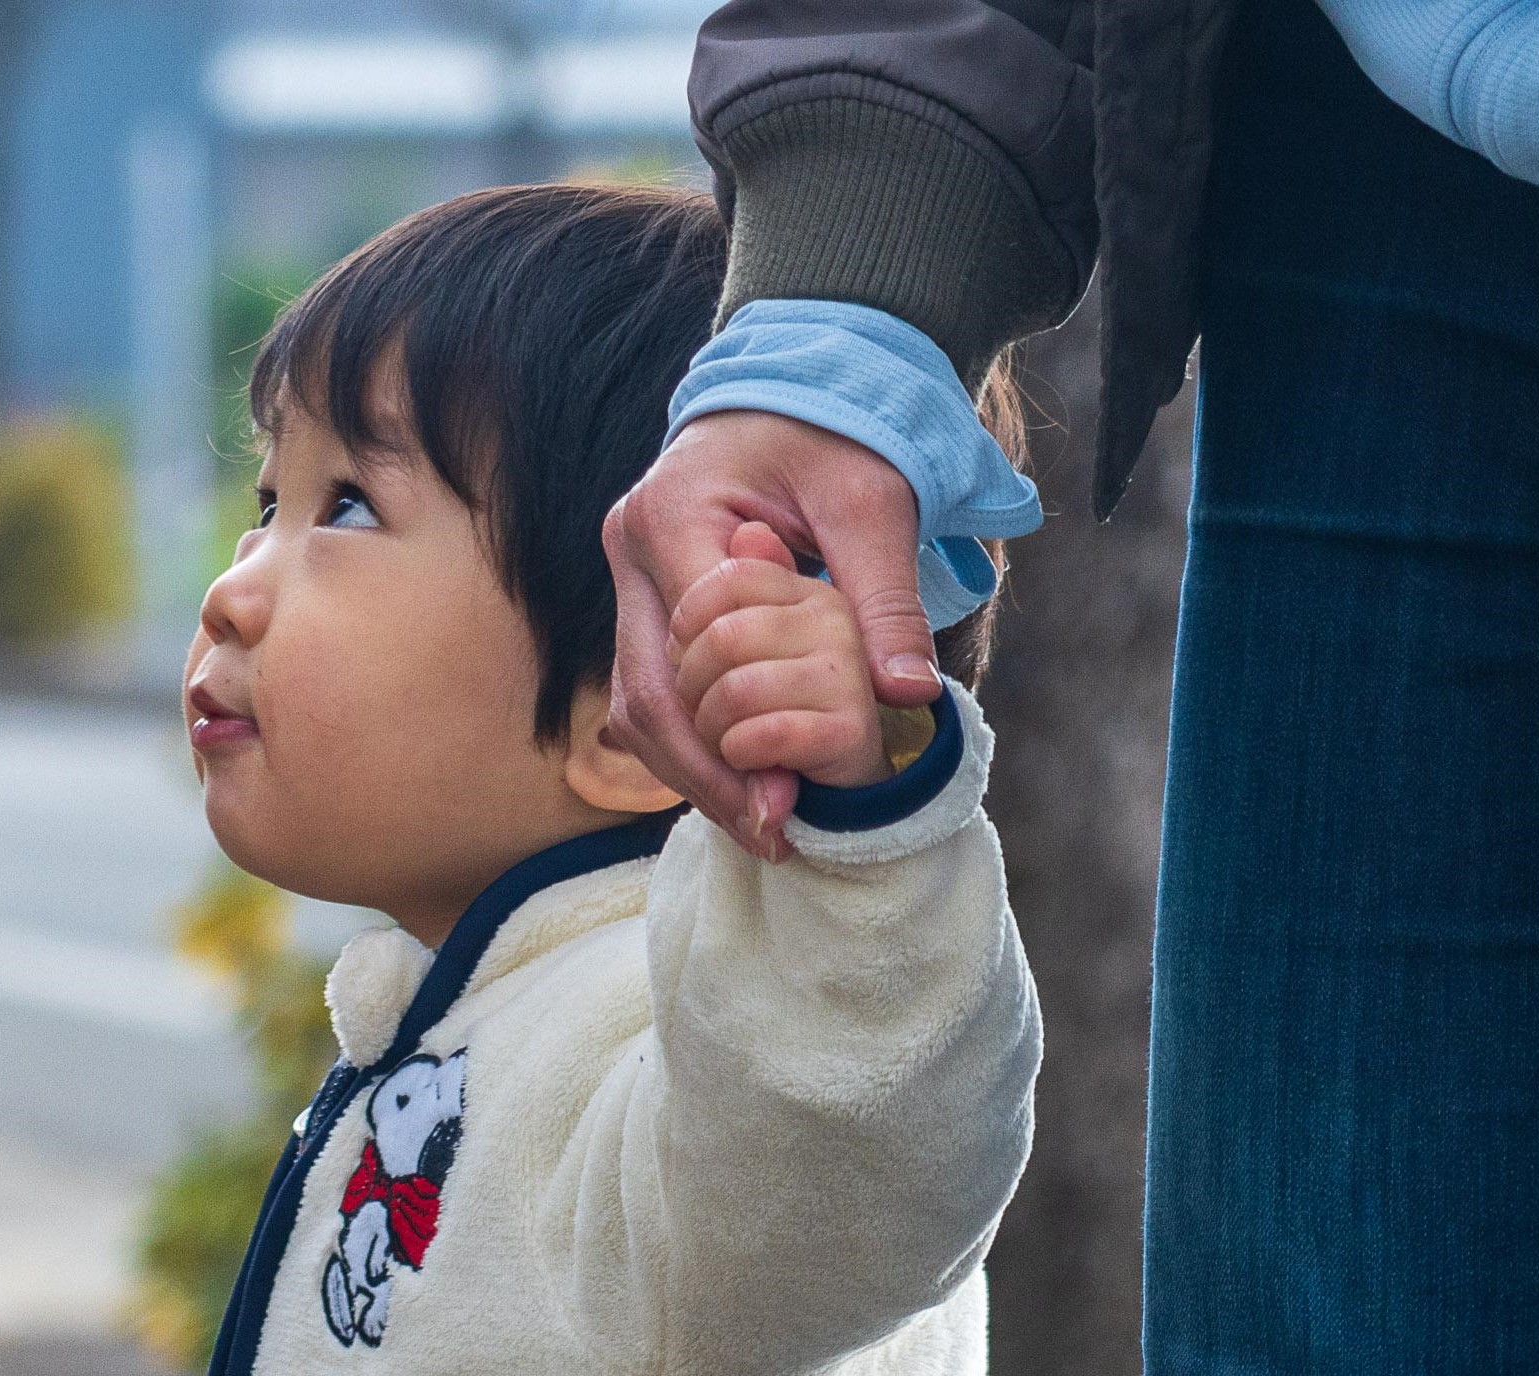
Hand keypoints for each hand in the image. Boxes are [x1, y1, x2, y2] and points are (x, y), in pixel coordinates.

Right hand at [607, 411, 938, 858]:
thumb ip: (884, 600)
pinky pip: (652, 688)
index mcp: (672, 516)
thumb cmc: (837, 427)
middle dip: (706, 775)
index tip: (788, 800)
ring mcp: (629, 574)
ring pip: (637, 703)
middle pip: (646, 695)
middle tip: (770, 832)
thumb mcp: (874, 504)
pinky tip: (744, 781)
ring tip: (760, 823)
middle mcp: (630, 548)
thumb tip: (909, 694)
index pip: (692, 656)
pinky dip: (693, 742)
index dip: (734, 739)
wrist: (800, 381)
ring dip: (693, 771)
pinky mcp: (645, 595)